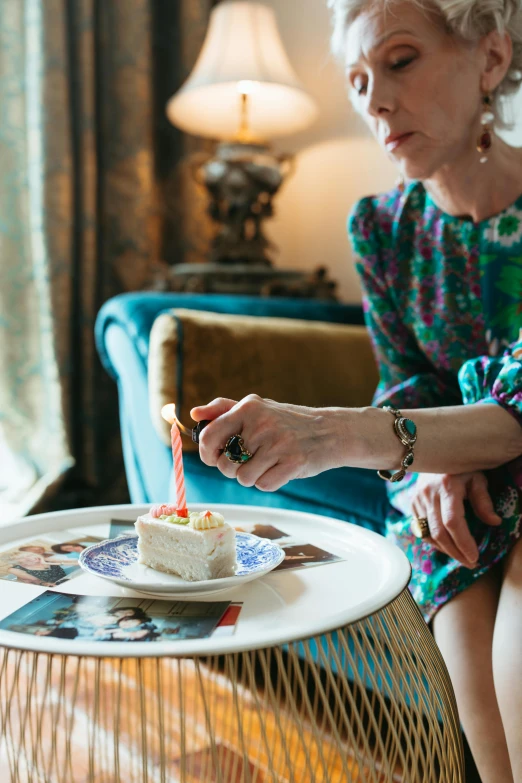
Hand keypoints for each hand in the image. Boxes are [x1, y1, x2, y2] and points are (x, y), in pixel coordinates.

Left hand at [191, 395, 331, 491]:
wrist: (328, 431)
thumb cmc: (286, 422)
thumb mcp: (257, 408)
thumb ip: (223, 409)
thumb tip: (195, 415)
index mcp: (248, 408)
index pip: (209, 436)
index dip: (207, 453)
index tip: (215, 457)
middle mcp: (261, 424)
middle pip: (225, 464)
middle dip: (232, 469)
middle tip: (248, 460)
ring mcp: (278, 444)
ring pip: (243, 478)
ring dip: (252, 477)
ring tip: (267, 463)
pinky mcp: (292, 463)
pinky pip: (264, 485)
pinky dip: (269, 482)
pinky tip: (280, 469)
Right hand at [411, 471, 500, 567]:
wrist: (437, 453)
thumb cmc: (462, 466)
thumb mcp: (478, 478)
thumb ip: (484, 501)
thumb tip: (494, 522)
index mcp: (447, 487)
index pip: (452, 522)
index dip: (463, 542)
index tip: (475, 556)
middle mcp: (429, 494)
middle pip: (439, 533)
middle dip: (456, 552)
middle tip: (471, 563)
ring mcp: (417, 500)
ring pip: (428, 534)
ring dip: (445, 550)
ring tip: (461, 557)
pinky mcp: (412, 504)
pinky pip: (421, 530)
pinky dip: (435, 542)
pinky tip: (447, 546)